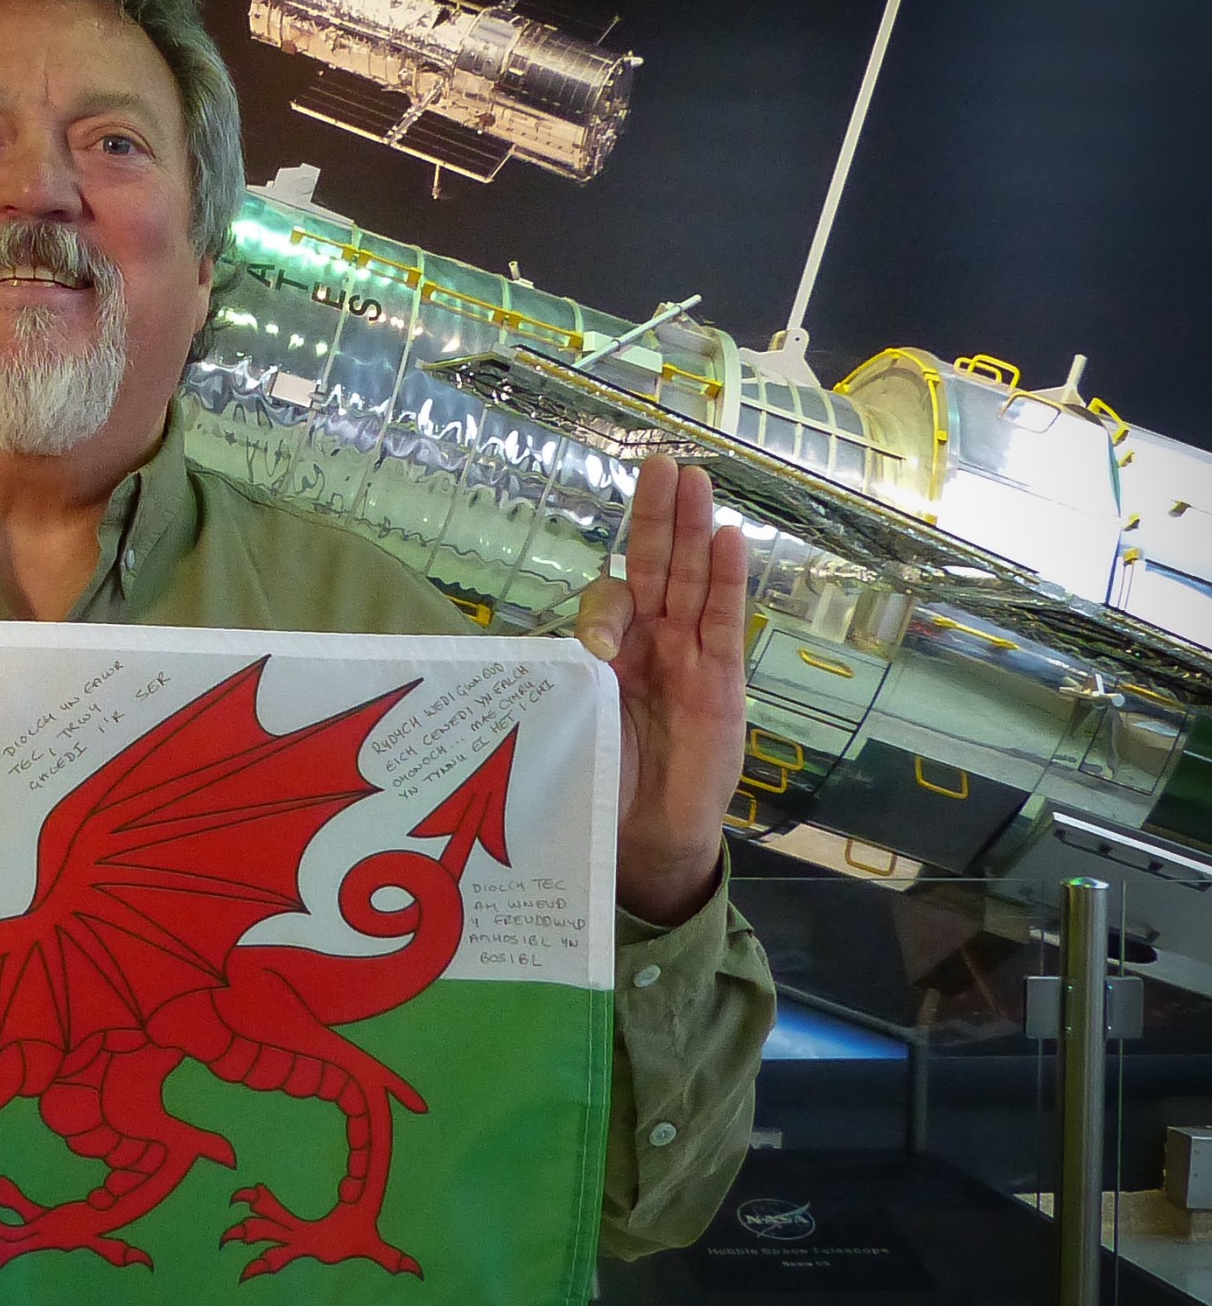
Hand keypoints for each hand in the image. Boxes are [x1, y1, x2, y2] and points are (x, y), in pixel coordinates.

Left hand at [576, 455, 747, 925]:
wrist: (643, 845)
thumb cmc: (601, 783)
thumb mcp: (574, 720)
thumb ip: (580, 675)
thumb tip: (593, 642)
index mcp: (612, 650)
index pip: (614, 596)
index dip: (606, 603)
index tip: (600, 642)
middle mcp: (653, 645)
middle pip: (659, 567)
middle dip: (660, 515)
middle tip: (662, 460)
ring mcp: (692, 660)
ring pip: (695, 581)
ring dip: (695, 529)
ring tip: (695, 476)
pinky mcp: (723, 684)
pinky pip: (726, 623)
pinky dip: (729, 581)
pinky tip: (729, 538)